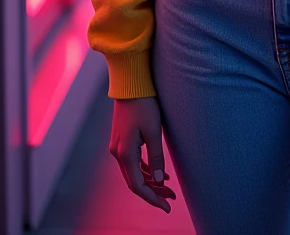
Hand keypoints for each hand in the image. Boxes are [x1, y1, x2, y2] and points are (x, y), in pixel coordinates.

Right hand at [109, 96, 175, 213]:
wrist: (131, 84)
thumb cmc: (144, 104)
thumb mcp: (154, 131)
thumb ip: (156, 157)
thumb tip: (159, 181)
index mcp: (125, 153)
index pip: (138, 186)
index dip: (152, 199)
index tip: (167, 206)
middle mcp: (117, 153)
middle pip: (135, 182)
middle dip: (153, 192)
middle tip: (172, 199)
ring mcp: (118, 146)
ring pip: (134, 173)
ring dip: (150, 182)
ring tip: (169, 188)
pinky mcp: (122, 140)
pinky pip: (133, 162)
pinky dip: (145, 170)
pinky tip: (159, 173)